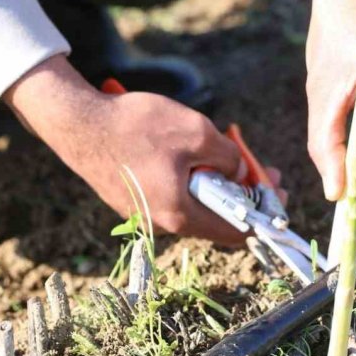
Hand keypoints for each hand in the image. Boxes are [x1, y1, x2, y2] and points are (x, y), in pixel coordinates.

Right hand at [4, 56, 256, 243]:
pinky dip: (191, 178)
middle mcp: (162, 223)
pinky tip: (194, 153)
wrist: (77, 123)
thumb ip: (228, 157)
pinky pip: (172, 193)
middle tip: (259, 167)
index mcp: (180, 214)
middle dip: (242, 192)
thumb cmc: (136, 126)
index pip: (235, 233)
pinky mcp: (132, 199)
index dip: (263, 215)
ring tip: (228, 154)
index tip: (278, 194)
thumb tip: (239, 170)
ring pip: (194, 202)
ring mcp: (144, 213)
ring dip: (216, 182)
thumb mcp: (197, 132)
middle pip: (215, 216)